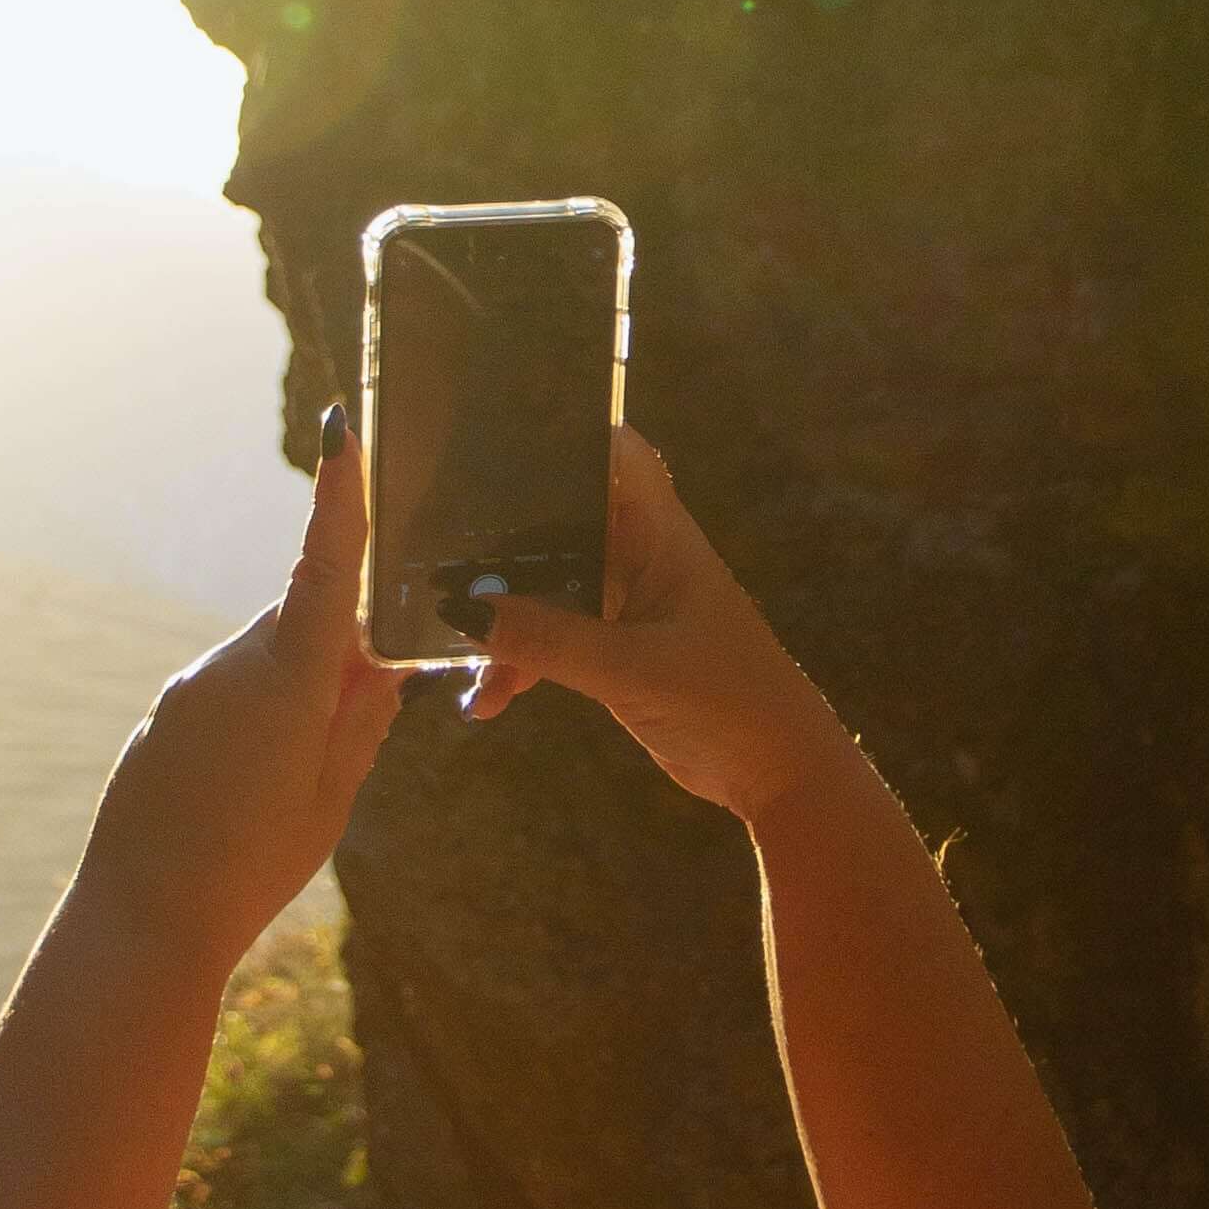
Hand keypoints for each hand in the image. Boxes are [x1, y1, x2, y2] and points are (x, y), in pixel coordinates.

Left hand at [78, 423, 404, 976]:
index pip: (326, 571)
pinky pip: (228, 688)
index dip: (339, 500)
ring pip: (266, 657)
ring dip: (296, 691)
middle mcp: (232, 667)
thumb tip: (381, 667)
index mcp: (288, 685)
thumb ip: (360, 723)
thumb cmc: (250, 868)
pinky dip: (257, 714)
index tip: (341, 432)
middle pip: (304, 620)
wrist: (142, 919)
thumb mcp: (330, 799)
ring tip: (291, 783)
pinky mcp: (168, 712)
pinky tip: (249, 788)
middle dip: (342, 647)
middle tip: (365, 714)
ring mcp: (191, 687)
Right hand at [467, 432, 844, 828]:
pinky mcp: (614, 651)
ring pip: (548, 590)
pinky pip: (551, 640)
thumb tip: (461, 610)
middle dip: (504, 541)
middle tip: (433, 558)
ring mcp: (625, 606)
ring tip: (457, 659)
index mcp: (659, 536)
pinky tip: (487, 702)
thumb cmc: (725, 701)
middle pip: (562, 522)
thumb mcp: (630, 669)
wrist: (775, 774)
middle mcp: (639, 558)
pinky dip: (518, 663)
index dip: (571, 434)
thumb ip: (548, 640)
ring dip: (503, 620)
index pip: (619, 456)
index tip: (499, 437)